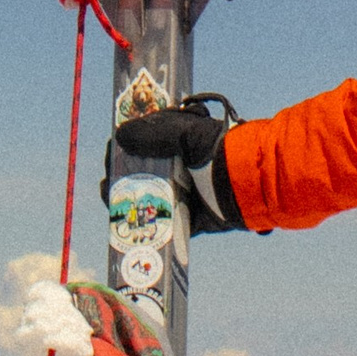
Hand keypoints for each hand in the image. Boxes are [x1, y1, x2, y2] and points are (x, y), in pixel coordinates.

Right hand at [114, 101, 249, 234]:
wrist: (247, 182)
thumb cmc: (217, 149)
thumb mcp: (183, 131)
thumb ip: (152, 131)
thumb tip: (119, 137)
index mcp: (183, 143)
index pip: (147, 141)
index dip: (127, 145)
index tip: (112, 149)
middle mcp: (183, 168)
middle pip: (143, 172)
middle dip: (122, 174)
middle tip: (109, 177)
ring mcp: (186, 194)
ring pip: (148, 197)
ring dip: (126, 198)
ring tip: (110, 196)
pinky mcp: (190, 220)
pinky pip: (162, 224)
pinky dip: (143, 224)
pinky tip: (126, 220)